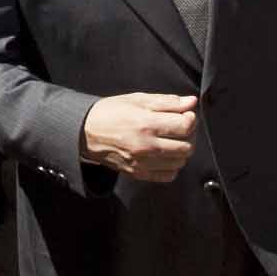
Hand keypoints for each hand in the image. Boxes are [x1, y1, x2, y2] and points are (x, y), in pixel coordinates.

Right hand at [79, 90, 201, 183]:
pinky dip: (172, 166)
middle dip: (189, 135)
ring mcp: (143, 163)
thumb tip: (191, 102)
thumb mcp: (138, 100)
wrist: (85, 132)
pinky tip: (164, 154)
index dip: (191, 119)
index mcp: (146, 124)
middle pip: (187, 147)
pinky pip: (169, 175)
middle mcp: (146, 146)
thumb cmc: (111, 112)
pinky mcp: (138, 174)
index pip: (185, 126)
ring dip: (182, 150)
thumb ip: (167, 102)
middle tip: (181, 127)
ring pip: (180, 162)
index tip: (186, 114)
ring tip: (172, 140)